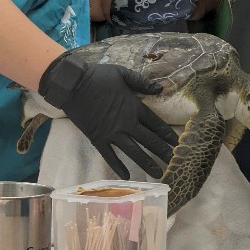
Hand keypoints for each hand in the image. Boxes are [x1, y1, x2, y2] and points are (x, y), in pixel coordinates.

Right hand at [39, 51, 177, 179]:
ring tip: (158, 174)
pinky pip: (110, 156)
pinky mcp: (97, 139)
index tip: (177, 143)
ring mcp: (112, 133)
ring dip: (147, 163)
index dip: (167, 134)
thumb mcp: (122, 73)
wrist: (72, 84)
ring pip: (134, 152)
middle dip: (162, 152)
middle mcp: (126, 123)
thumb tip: (160, 88)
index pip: (156, 123)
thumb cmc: (97, 76)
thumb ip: (141, 82)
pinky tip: (127, 177)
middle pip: (149, 140)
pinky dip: (118, 167)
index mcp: (134, 106)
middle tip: (174, 162)